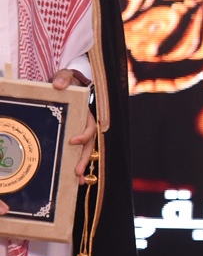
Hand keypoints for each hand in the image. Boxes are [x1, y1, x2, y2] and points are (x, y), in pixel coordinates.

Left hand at [52, 68, 96, 182]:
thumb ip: (64, 78)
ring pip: (84, 152)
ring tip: (76, 180)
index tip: (72, 140)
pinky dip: (76, 163)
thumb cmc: (68, 81)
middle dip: (83, 158)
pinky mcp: (73, 136)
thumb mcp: (66, 75)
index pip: (90, 127)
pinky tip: (72, 177)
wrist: (67, 85)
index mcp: (87, 114)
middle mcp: (86, 125)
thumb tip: (59, 86)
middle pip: (89, 145)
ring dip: (81, 165)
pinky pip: (76, 151)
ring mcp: (80, 132)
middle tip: (77, 171)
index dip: (84, 135)